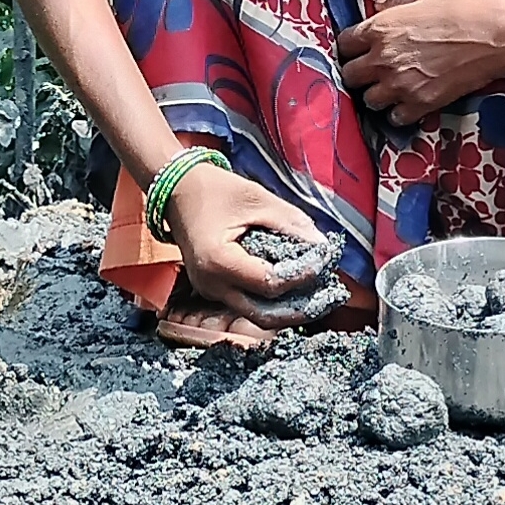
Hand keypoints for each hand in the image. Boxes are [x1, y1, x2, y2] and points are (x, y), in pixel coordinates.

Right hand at [164, 163, 324, 327]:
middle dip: (299, 309)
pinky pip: (246, 304)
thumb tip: (321, 245)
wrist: (177, 189)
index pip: (270, 284)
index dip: (301, 276)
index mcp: (219, 262)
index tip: (323, 261)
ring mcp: (209, 291)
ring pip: (255, 314)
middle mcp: (211, 285)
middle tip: (328, 296)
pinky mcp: (212, 290)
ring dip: (286, 309)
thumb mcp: (256, 199)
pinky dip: (271, 301)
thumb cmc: (214, 190)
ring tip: (316, 294)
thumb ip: (290, 222)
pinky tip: (292, 287)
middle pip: (263, 315)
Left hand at [337, 0, 504, 125]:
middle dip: (358, 72)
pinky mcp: (421, 104)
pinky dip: (399, 111)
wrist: (498, 35)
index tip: (360, 48)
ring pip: (369, 100)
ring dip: (377, 93)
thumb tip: (382, 10)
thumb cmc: (464, 7)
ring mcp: (401, 85)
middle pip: (350, 76)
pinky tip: (409, 100)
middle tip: (374, 69)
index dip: (351, 46)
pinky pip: (395, 117)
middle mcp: (383, 59)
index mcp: (380, 28)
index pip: (343, 44)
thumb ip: (396, 5)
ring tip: (392, 86)